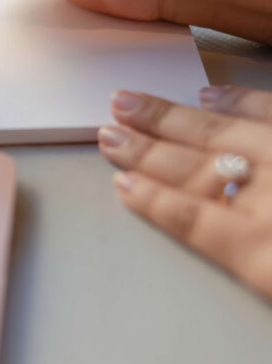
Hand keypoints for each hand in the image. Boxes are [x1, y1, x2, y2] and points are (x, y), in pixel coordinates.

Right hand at [98, 85, 271, 298]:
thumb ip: (254, 268)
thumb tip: (204, 234)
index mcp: (262, 253)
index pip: (190, 219)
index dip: (151, 200)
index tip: (121, 184)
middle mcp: (270, 198)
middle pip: (194, 170)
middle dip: (145, 149)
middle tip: (108, 131)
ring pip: (220, 133)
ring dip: (171, 118)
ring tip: (130, 104)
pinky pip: (270, 109)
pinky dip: (238, 100)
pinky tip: (208, 95)